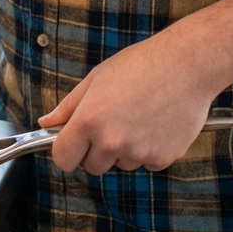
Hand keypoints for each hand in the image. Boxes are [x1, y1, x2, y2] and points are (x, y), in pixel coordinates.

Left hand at [38, 33, 218, 175]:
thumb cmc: (141, 65)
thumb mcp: (97, 78)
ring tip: (139, 115)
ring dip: (125, 149)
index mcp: (89, 120)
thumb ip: (69, 106)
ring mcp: (138, 152)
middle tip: (113, 121)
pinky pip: (147, 163)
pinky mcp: (163, 159)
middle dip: (97, 150)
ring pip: (121, 164)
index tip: (73, 143)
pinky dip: (150, 149)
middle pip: (92, 166)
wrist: (187, 64)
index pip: (63, 159)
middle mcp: (111, 141)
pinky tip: (157, 122)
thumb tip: (46, 123)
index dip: (66, 151)